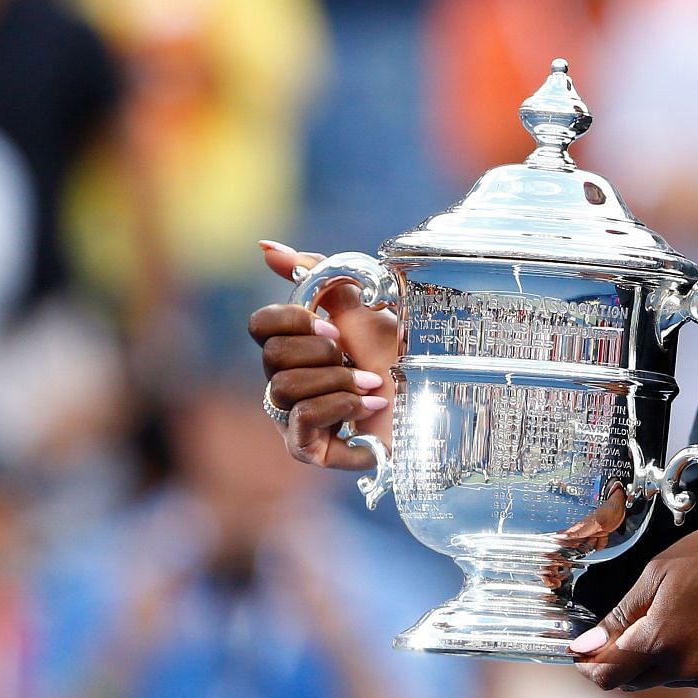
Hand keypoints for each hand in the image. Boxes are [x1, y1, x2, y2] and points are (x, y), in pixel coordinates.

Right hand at [248, 241, 398, 468]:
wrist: (437, 398)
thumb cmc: (401, 356)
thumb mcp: (363, 310)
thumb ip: (319, 277)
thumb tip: (266, 247)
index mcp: (294, 346)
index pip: (260, 325)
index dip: (294, 320)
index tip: (333, 326)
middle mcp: (285, 382)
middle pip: (271, 357)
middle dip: (325, 353)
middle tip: (355, 358)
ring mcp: (292, 418)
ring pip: (285, 389)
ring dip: (340, 382)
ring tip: (372, 386)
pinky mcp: (308, 449)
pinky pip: (302, 421)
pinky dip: (342, 407)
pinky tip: (371, 406)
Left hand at [571, 523, 697, 693]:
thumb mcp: (659, 572)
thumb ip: (622, 613)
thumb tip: (588, 643)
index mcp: (659, 639)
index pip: (608, 675)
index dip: (590, 665)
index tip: (587, 652)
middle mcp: (683, 667)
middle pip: (634, 681)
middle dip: (624, 659)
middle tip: (632, 628)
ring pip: (664, 678)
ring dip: (658, 658)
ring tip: (677, 618)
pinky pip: (694, 678)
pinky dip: (688, 660)